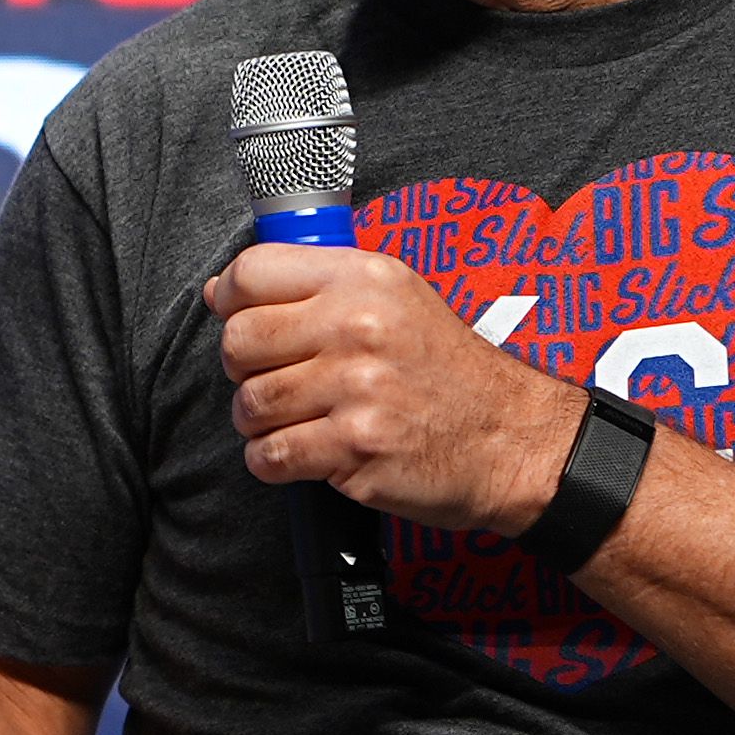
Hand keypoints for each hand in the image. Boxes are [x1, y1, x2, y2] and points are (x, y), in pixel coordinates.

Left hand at [207, 243, 584, 534]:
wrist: (515, 438)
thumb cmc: (448, 373)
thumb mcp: (396, 299)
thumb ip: (313, 287)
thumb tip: (219, 290)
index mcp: (363, 279)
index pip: (252, 272)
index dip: (231, 301)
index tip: (239, 320)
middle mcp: (357, 327)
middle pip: (238, 342)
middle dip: (244, 370)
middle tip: (279, 381)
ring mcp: (357, 388)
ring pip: (249, 404)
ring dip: (262, 423)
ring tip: (301, 421)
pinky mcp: (355, 447)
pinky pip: (270, 455)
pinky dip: (275, 462)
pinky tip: (308, 454)